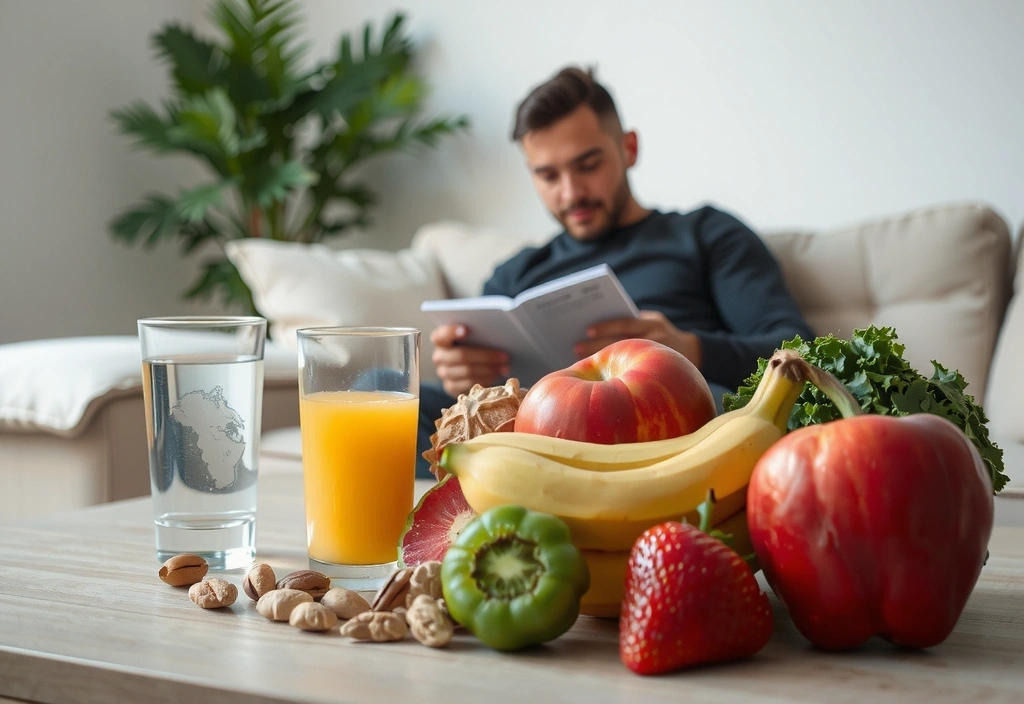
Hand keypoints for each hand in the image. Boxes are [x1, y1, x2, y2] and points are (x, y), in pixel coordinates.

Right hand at [430, 324, 510, 396]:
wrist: (462, 368)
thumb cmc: (470, 346)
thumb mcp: (470, 338)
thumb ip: (476, 334)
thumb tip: (497, 334)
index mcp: (440, 340)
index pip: (441, 335)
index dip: (452, 331)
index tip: (466, 329)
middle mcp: (439, 356)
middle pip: (461, 355)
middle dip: (485, 356)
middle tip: (504, 356)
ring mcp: (444, 373)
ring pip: (468, 371)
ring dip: (489, 369)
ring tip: (505, 367)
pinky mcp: (451, 387)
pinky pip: (470, 384)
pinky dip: (486, 379)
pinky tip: (497, 375)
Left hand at [573, 311, 701, 368]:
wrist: (695, 353)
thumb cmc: (663, 335)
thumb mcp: (653, 323)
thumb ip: (633, 324)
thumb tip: (596, 328)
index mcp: (653, 322)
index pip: (626, 322)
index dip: (606, 326)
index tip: (587, 329)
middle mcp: (656, 338)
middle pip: (621, 341)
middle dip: (597, 344)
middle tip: (576, 347)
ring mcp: (657, 356)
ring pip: (625, 358)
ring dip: (602, 359)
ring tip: (582, 360)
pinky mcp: (657, 370)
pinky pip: (632, 372)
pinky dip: (613, 372)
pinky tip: (597, 374)